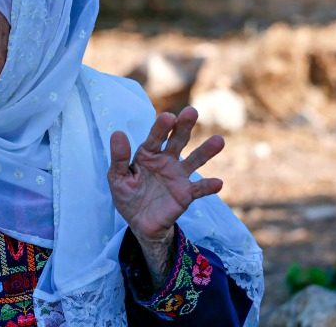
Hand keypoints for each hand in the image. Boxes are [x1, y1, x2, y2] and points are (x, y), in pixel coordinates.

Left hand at [108, 107, 223, 287]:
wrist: (139, 223)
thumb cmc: (127, 196)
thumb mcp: (117, 178)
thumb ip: (119, 158)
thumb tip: (117, 133)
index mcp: (147, 154)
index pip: (155, 137)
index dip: (161, 127)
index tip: (168, 116)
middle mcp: (165, 160)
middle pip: (177, 140)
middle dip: (184, 126)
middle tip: (191, 112)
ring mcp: (178, 176)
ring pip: (194, 160)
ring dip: (205, 151)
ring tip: (218, 140)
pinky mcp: (186, 194)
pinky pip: (199, 189)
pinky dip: (208, 186)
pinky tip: (217, 183)